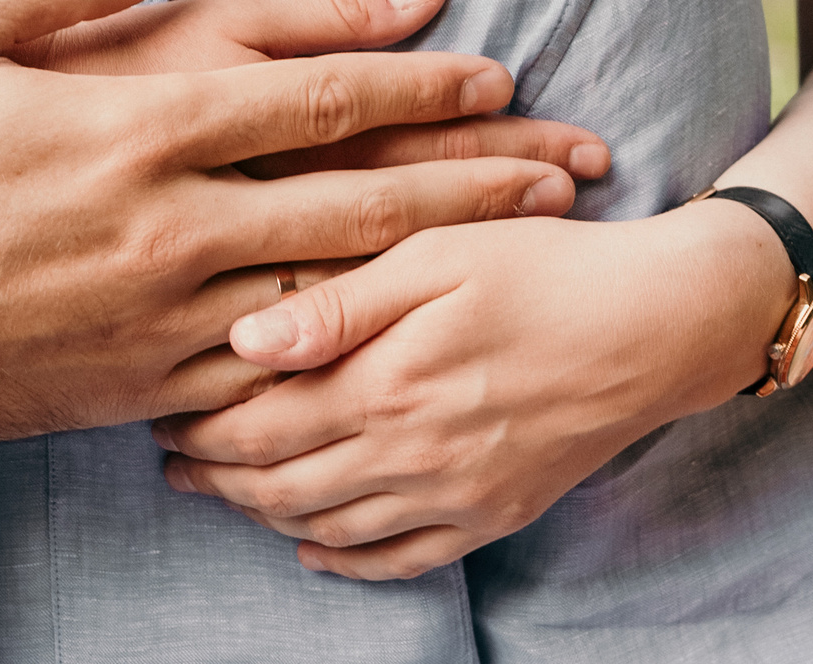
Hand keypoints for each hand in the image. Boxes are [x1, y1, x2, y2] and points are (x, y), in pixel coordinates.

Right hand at [0, 0, 585, 474]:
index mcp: (132, 126)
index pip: (309, 96)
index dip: (412, 79)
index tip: (492, 66)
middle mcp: (169, 224)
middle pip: (355, 196)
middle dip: (472, 177)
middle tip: (566, 166)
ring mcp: (163, 316)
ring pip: (335, 284)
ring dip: (439, 260)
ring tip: (524, 246)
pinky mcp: (143, 384)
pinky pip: (270, 362)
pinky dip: (350, 343)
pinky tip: (406, 335)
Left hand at [152, 197, 793, 579]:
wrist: (655, 325)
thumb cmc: (543, 263)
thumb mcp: (439, 250)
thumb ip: (341, 300)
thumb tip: (246, 338)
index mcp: (389, 383)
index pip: (261, 425)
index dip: (199, 420)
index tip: (158, 399)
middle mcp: (412, 456)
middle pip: (282, 485)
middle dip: (215, 472)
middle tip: (168, 450)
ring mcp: (453, 496)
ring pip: (329, 530)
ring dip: (264, 514)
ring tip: (221, 485)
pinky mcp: (491, 515)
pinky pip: (399, 562)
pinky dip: (343, 561)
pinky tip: (313, 545)